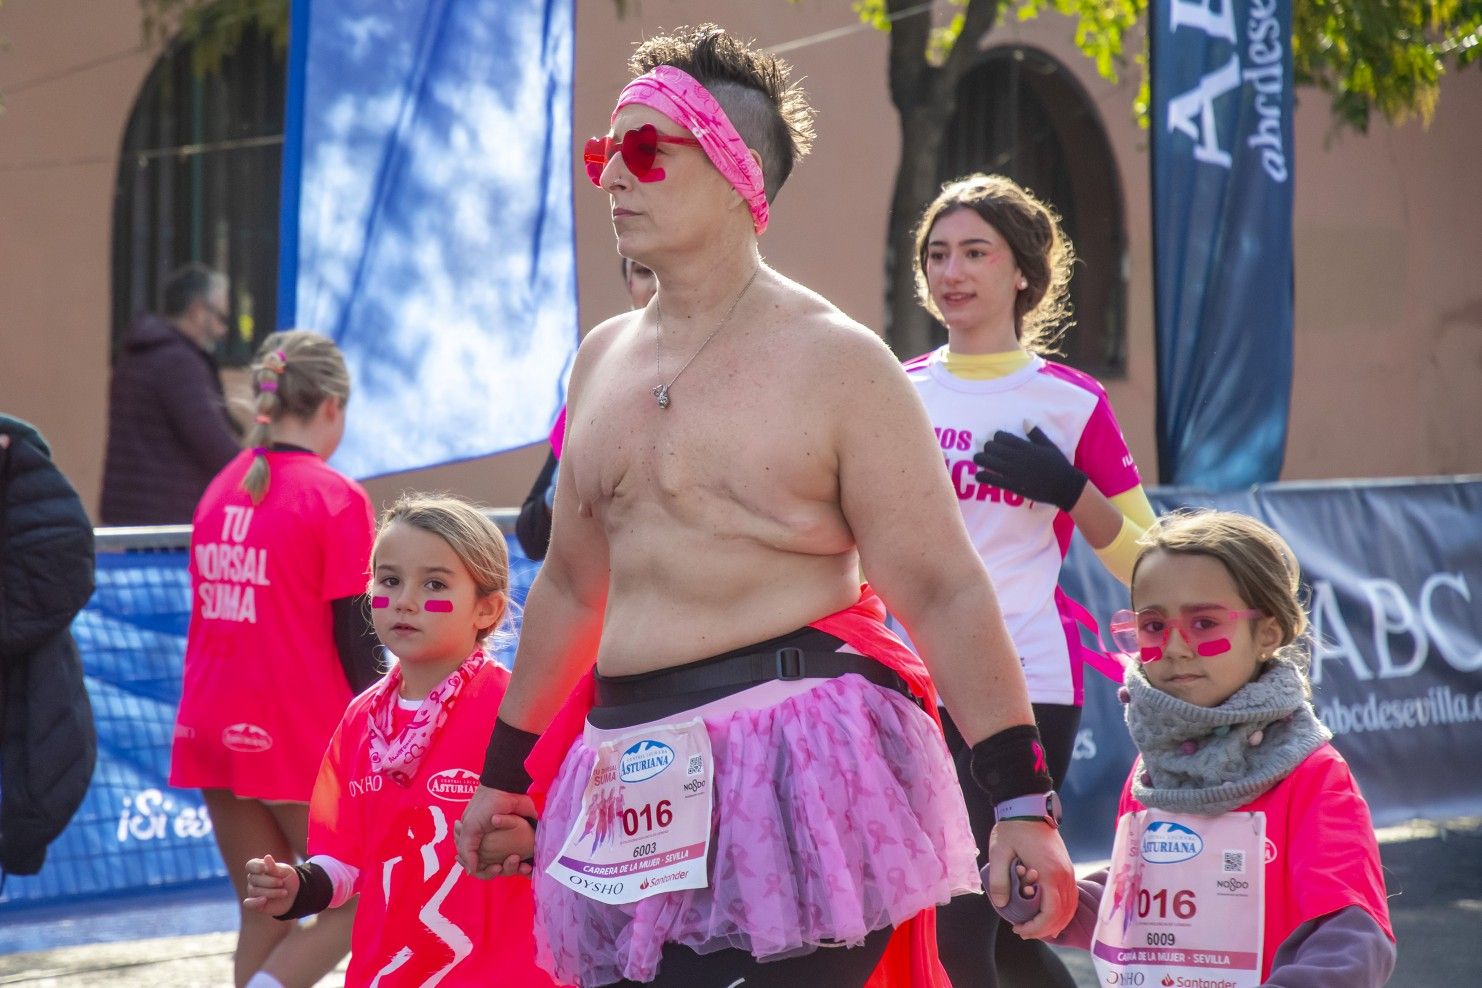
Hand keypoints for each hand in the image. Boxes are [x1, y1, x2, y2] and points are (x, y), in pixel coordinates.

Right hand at [243, 853, 298, 915]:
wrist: (294, 895)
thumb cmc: (288, 880)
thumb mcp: (286, 872)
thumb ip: (275, 867)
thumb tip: (266, 857)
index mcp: (260, 868)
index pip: (250, 865)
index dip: (256, 866)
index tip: (265, 868)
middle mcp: (254, 879)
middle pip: (253, 879)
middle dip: (270, 881)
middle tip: (281, 882)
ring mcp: (253, 891)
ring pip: (254, 891)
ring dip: (271, 892)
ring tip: (284, 892)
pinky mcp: (255, 904)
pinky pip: (248, 903)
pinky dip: (255, 902)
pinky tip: (264, 900)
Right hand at [455, 785, 538, 878]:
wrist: (506, 789)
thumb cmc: (485, 807)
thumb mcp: (470, 828)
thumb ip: (468, 850)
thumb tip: (471, 872)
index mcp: (472, 841)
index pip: (474, 865)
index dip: (481, 870)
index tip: (492, 867)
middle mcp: (486, 844)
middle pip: (490, 868)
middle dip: (496, 870)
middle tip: (500, 866)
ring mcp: (503, 844)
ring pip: (505, 867)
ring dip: (511, 868)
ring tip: (515, 860)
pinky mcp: (518, 840)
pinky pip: (520, 860)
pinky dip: (522, 866)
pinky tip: (527, 867)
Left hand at [973, 426, 1086, 511]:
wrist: (1065, 486)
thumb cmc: (1058, 465)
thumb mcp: (1049, 446)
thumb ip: (1035, 433)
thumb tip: (1025, 420)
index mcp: (1026, 446)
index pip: (1002, 437)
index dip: (996, 437)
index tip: (997, 440)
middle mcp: (1017, 458)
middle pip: (991, 448)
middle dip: (987, 448)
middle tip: (987, 451)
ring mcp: (1014, 472)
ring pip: (988, 462)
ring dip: (981, 460)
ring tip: (980, 460)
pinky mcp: (1012, 485)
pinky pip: (992, 479)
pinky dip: (982, 476)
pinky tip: (979, 475)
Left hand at [985, 818, 1074, 938]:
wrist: (1028, 806)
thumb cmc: (1013, 828)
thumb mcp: (999, 852)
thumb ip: (999, 880)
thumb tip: (1002, 904)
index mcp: (1050, 873)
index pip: (1051, 913)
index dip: (1037, 927)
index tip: (1019, 929)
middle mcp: (1064, 875)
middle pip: (1063, 914)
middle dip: (1044, 929)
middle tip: (1022, 931)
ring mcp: (1068, 871)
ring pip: (1070, 907)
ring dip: (1054, 921)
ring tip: (1033, 927)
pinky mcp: (1067, 868)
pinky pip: (1070, 897)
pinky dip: (1061, 911)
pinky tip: (1046, 914)